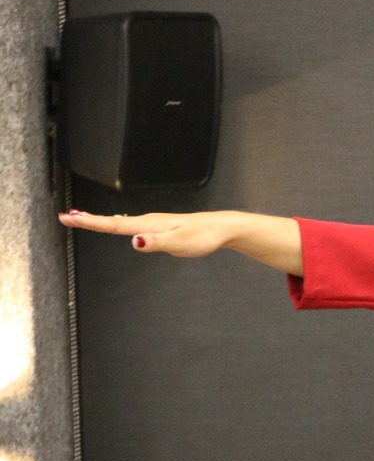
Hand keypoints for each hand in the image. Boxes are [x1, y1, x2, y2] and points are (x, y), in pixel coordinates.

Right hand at [58, 210, 232, 256]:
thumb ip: (157, 243)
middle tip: (65, 217)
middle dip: (88, 219)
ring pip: (122, 221)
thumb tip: (135, 242)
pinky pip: (133, 224)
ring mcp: (154, 223)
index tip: (68, 218)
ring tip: (82, 219)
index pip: (114, 224)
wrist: (221, 228)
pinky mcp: (161, 227)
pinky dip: (118, 223)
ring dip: (100, 220)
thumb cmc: (203, 237)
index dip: (90, 222)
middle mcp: (149, 221)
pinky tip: (118, 224)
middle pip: (113, 220)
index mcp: (149, 225)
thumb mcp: (180, 243)